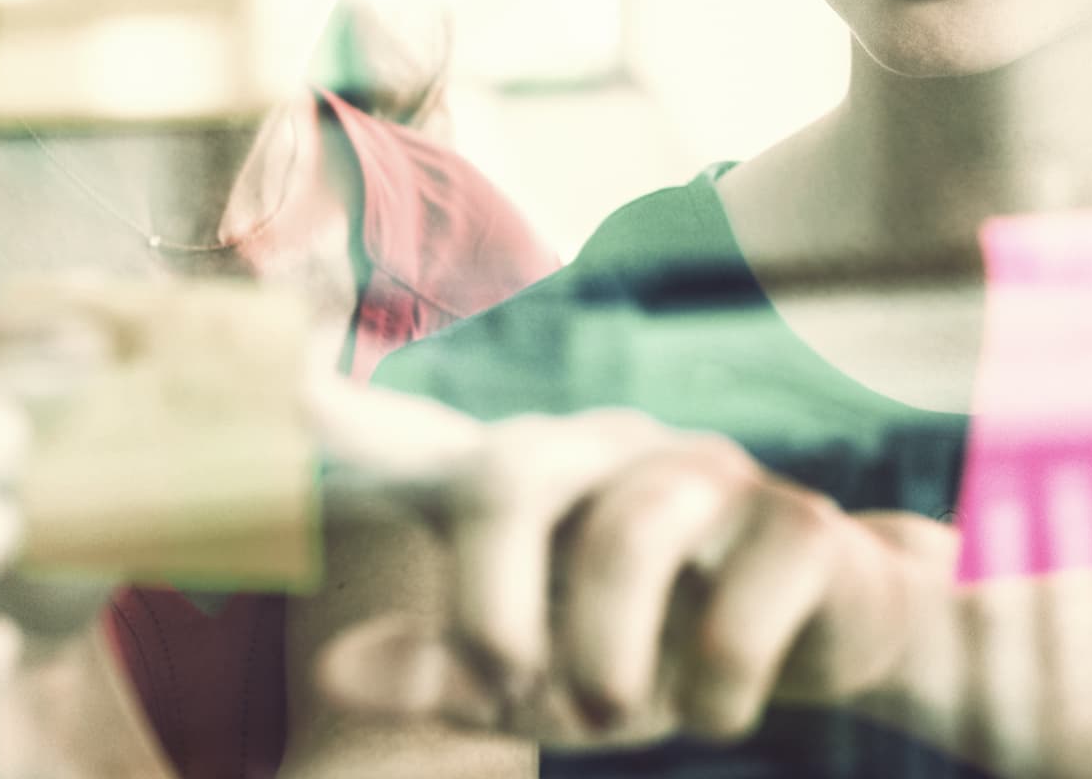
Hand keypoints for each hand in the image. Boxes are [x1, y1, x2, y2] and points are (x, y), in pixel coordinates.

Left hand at [307, 390, 954, 747]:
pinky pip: (737, 606)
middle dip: (490, 609)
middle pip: (512, 473)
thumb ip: (440, 675)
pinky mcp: (799, 520)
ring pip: (629, 534)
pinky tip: (718, 706)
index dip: (335, 415)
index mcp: (524, 480)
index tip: (266, 381)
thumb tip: (334, 668)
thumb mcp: (538, 683)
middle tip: (512, 691)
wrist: (824, 643)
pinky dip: (715, 690)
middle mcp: (605, 450)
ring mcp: (706, 473)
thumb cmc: (653, 651)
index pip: (416, 441)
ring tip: (615, 710)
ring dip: (608, 657)